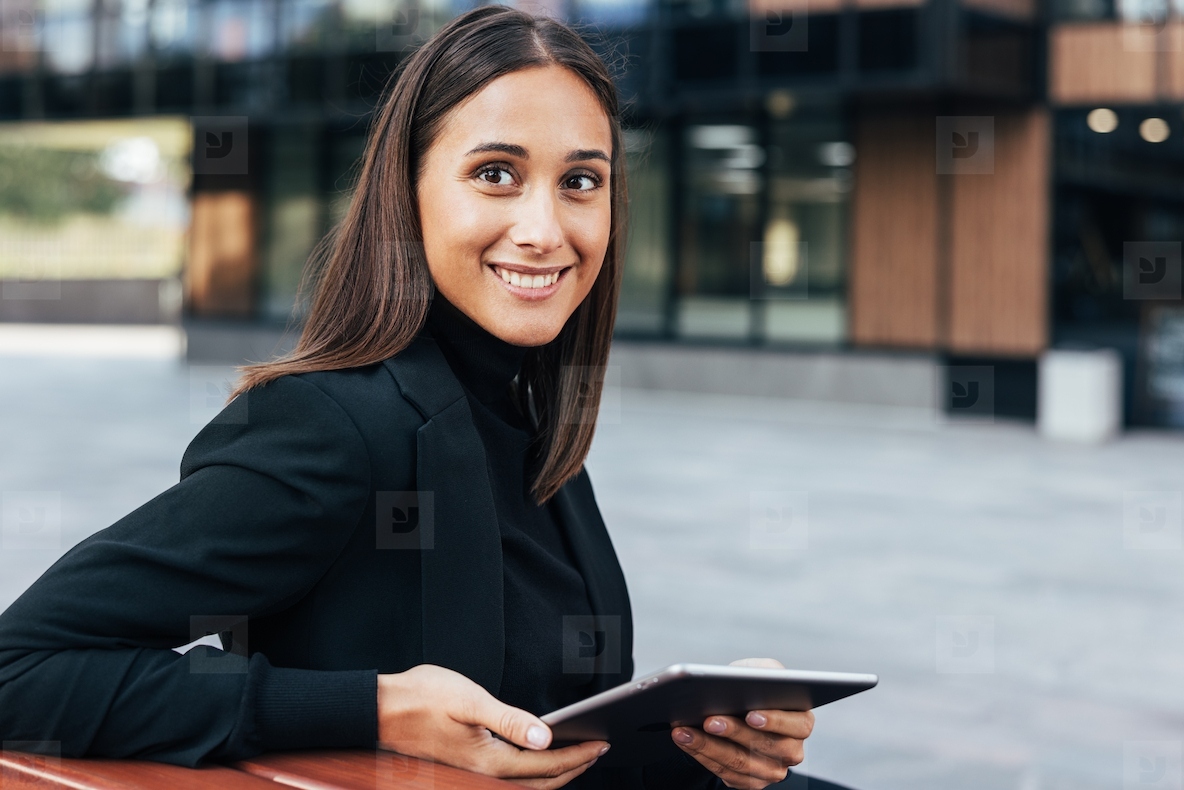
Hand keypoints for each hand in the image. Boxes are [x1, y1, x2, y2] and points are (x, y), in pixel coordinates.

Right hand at [378, 664, 607, 788]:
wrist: (380, 709)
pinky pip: (509, 778)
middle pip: (540, 783)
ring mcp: (473, 776)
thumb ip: (510, 720)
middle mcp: (483, 776)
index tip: (601, 744)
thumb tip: (546, 737)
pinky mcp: (465, 769)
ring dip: (554, 773)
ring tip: (577, 754)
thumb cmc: (421, 698)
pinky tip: (537, 756)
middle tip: (599, 750)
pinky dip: (532, 772)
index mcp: (489, 762)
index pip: (546, 766)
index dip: (578, 755)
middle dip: (574, 768)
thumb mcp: (471, 701)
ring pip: (525, 785)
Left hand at [670, 658, 813, 789]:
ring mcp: (772, 770)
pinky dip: (702, 755)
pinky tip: (686, 741)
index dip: (774, 720)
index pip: (797, 725)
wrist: (740, 707)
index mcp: (801, 722)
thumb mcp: (763, 672)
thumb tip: (746, 680)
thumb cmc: (754, 687)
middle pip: (764, 746)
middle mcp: (792, 751)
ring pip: (740, 762)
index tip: (750, 714)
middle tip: (708, 720)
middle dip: (733, 732)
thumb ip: (762, 673)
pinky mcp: (751, 782)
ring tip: (686, 731)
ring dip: (708, 746)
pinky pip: (726, 773)